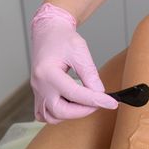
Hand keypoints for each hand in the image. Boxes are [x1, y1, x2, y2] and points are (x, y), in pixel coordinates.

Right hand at [30, 3, 117, 123]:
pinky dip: (59, 115)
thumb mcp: (80, 51)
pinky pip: (45, 114)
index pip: (75, 94)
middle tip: (99, 102)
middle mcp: (39, 84)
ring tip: (86, 102)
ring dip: (71, 114)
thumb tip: (100, 94)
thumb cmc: (63, 39)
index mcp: (47, 72)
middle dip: (83, 111)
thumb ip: (90, 74)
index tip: (112, 103)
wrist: (48, 32)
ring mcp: (37, 91)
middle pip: (60, 111)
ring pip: (52, 116)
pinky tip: (72, 106)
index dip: (96, 100)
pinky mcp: (39, 94)